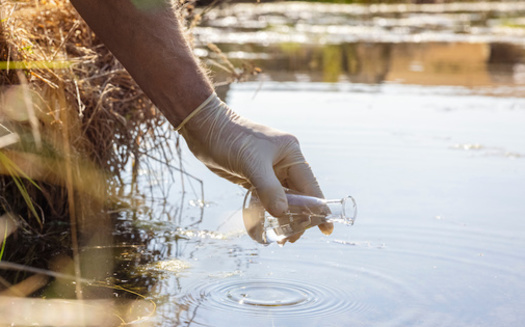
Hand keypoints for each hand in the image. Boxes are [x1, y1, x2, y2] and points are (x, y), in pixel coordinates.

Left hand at [178, 94, 332, 235]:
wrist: (204, 128)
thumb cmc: (230, 139)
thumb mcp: (251, 163)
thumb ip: (268, 188)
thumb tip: (282, 213)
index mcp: (291, 154)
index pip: (310, 185)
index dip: (318, 208)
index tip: (326, 229)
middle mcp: (284, 162)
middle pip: (298, 195)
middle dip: (298, 217)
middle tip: (291, 239)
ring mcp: (269, 170)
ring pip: (283, 199)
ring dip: (283, 217)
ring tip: (281, 238)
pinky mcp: (254, 177)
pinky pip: (267, 198)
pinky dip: (269, 212)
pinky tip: (268, 226)